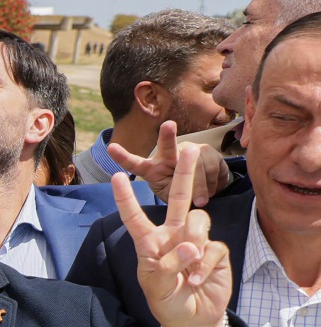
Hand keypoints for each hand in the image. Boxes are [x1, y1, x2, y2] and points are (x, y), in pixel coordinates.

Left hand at [110, 121, 230, 207]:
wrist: (203, 189)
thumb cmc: (179, 194)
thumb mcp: (171, 198)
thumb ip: (180, 198)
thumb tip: (200, 201)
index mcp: (152, 169)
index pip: (135, 164)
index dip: (123, 157)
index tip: (110, 148)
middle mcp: (168, 156)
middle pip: (167, 146)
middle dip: (167, 136)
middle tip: (168, 125)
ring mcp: (190, 151)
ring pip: (197, 166)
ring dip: (202, 187)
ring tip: (201, 201)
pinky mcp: (209, 152)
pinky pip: (214, 169)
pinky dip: (215, 184)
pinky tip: (213, 187)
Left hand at [116, 146, 231, 326]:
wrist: (192, 319)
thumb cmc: (166, 300)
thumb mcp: (156, 286)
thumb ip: (168, 265)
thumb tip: (191, 246)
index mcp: (150, 242)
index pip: (135, 217)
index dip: (126, 198)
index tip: (117, 176)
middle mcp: (173, 236)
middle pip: (177, 199)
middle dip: (183, 174)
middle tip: (189, 149)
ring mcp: (196, 241)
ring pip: (198, 221)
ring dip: (193, 243)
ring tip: (188, 268)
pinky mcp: (215, 251)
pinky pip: (212, 247)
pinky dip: (204, 266)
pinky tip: (196, 280)